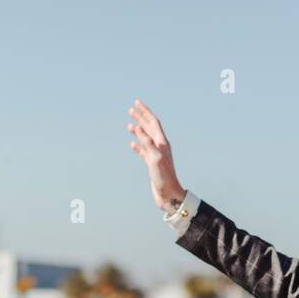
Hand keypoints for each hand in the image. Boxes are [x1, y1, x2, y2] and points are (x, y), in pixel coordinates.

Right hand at [127, 98, 186, 213]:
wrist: (169, 194)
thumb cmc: (164, 177)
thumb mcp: (155, 158)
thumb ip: (147, 143)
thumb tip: (139, 128)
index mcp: (162, 143)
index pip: (153, 122)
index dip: (145, 112)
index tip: (136, 103)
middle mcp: (160, 147)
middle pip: (149, 128)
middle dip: (141, 117)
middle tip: (131, 109)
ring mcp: (156, 155)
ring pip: (145, 138)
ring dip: (138, 130)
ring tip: (129, 124)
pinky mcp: (152, 164)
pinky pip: (143, 151)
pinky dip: (137, 145)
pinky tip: (132, 143)